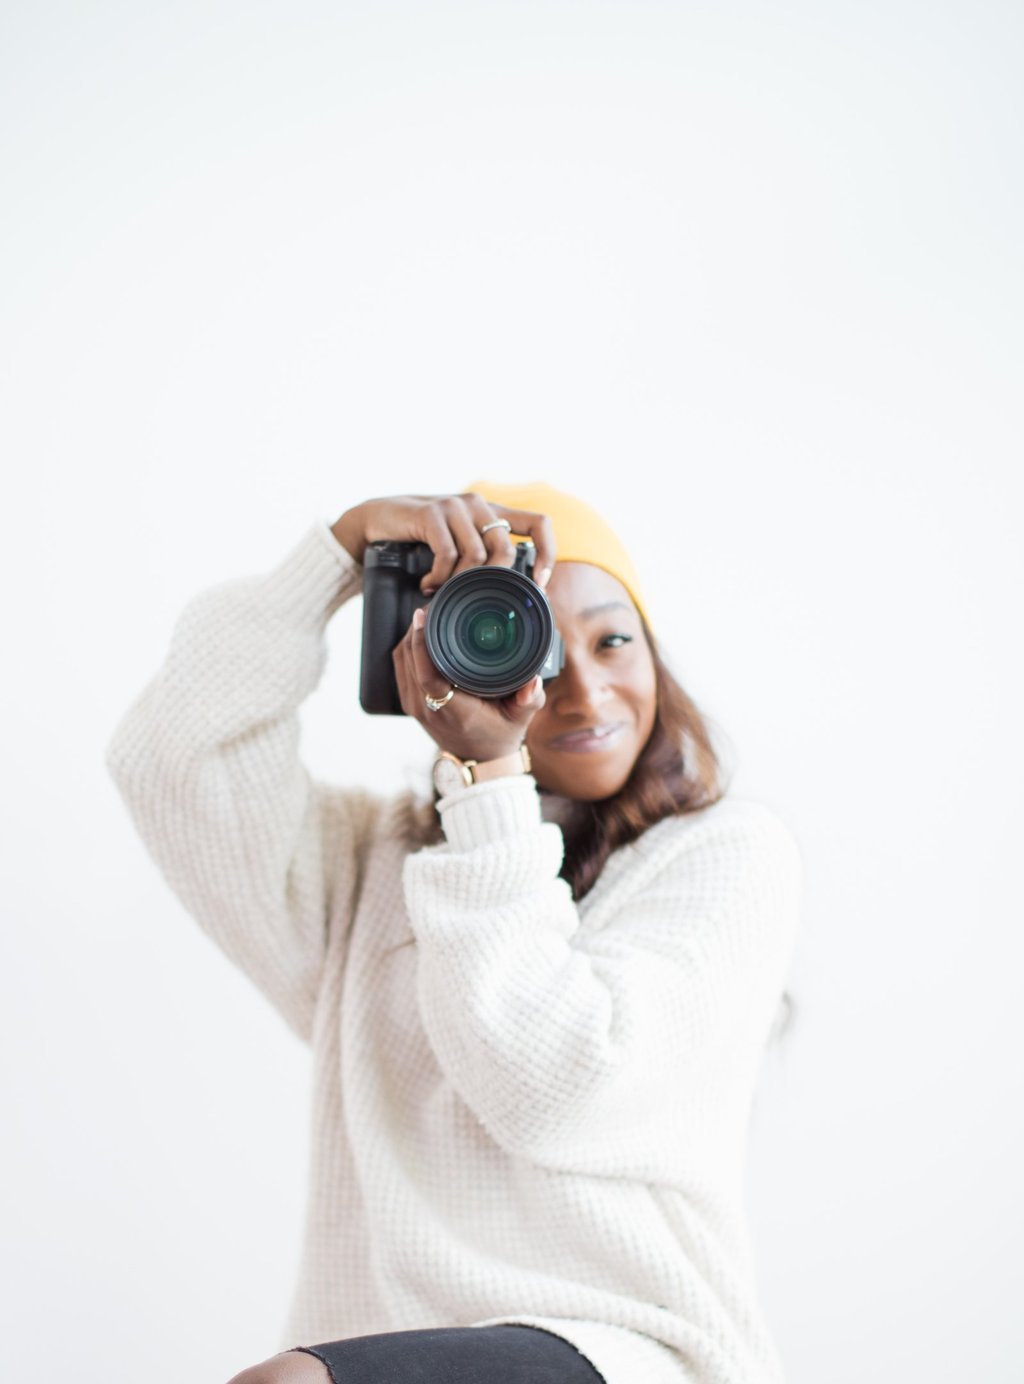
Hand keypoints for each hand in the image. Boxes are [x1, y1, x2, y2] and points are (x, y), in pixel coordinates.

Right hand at [330, 492, 555, 592]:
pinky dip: (440, 577)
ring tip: (442, 594)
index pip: (539, 524)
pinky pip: (448, 553)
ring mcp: (455, 506)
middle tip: (474, 599)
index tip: (539, 584)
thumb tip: (508, 597)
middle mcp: (478, 505)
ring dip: (460, 583)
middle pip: (506, 547)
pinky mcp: (431, 512)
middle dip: (494, 581)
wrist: (376, 520)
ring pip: (477, 554)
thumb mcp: (457, 545)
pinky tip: (428, 585)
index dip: (547, 553)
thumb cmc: (420, 539)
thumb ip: (481, 559)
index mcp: (492, 512)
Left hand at [393, 605, 546, 762]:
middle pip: (409, 660)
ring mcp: (415, 707)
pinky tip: (422, 633)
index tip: (423, 617)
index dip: (421, 645)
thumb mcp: (521, 718)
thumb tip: (534, 680)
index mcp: (454, 711)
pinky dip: (408, 647)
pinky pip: (400, 666)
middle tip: (434, 604)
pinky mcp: (409, 703)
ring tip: (429, 614)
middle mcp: (429, 709)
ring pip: (401, 660)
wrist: (479, 760)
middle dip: (416, 628)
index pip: (428, 676)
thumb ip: (530, 699)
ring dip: (411, 635)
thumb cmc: (500, 735)